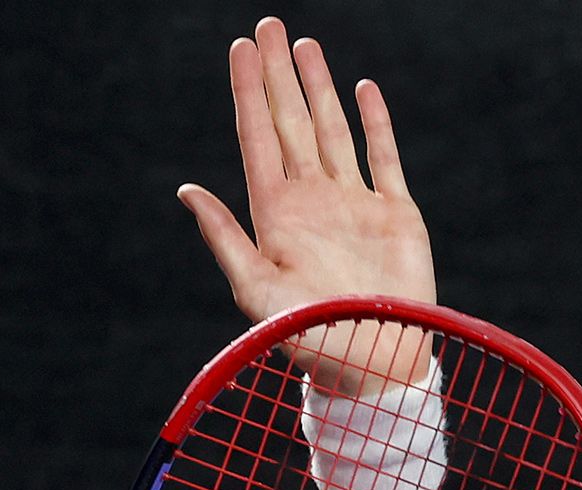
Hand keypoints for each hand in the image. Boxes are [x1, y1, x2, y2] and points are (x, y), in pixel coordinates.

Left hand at [179, 18, 435, 395]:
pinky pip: (383, 157)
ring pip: (332, 130)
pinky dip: (374, 122)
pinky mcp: (395, 212)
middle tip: (267, 27)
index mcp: (275, 213)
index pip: (256, 137)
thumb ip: (224, 237)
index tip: (239, 48)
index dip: (247, 91)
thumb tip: (186, 189)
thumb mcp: (254, 289)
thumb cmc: (308, 336)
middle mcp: (311, 200)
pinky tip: (360, 89)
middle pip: (290, 122)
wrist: (372, 363)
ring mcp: (352, 202)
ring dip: (318, 88)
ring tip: (303, 46)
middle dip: (277, 75)